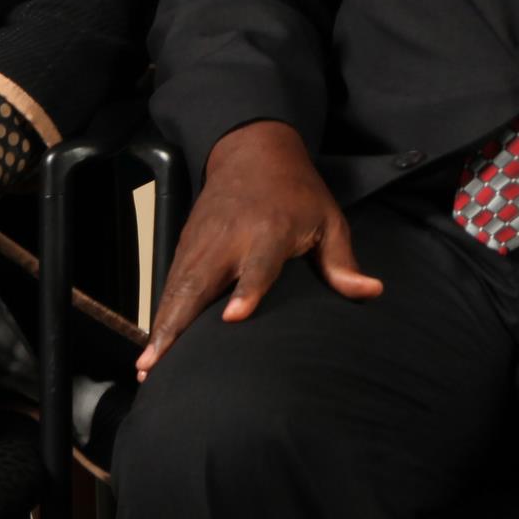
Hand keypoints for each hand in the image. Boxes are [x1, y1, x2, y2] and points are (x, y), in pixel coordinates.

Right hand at [138, 122, 380, 377]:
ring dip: (162, 327)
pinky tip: (150, 347)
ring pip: (178, 287)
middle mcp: (230, 238)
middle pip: (201, 282)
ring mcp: (202, 242)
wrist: (253, 151)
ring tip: (148, 367)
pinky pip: (170, 284)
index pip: (258, 264)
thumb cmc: (297, 192)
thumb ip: (342, 261)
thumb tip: (371, 291)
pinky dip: (159, 315)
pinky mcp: (186, 245)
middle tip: (163, 363)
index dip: (247, 290)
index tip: (233, 316)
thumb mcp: (327, 219)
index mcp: (269, 230)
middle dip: (181, 323)